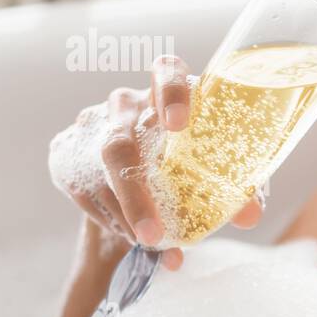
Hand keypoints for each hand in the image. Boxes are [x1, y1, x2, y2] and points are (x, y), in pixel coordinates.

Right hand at [48, 55, 264, 270]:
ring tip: (152, 244)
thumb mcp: (222, 176)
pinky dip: (111, 219)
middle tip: (155, 232)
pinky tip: (131, 236)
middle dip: (135, 193)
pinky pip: (85, 190)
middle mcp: (128, 103)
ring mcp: (94, 125)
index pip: (167, 71)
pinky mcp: (67, 152)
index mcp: (170, 94)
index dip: (171, 92)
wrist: (143, 189)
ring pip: (102, 172)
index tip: (177, 125)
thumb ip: (239, 191)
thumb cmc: (194, 169)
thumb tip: (249, 217)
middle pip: (121, 140)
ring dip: (126, 215)